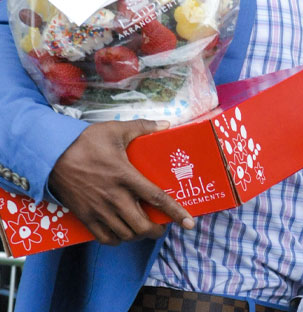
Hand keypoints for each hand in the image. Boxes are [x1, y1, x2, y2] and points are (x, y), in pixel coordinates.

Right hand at [48, 119, 194, 245]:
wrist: (52, 155)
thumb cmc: (86, 141)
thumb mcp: (117, 129)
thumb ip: (143, 127)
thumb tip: (166, 124)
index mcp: (126, 176)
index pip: (157, 198)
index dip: (176, 212)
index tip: (189, 222)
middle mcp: (114, 197)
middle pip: (142, 225)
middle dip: (157, 230)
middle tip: (163, 225)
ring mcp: (99, 210)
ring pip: (125, 235)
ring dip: (139, 235)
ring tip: (145, 228)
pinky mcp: (86, 217)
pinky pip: (105, 238)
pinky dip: (118, 239)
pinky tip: (123, 232)